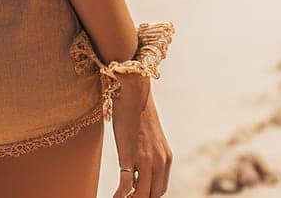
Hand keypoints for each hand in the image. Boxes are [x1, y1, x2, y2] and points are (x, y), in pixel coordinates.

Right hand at [111, 74, 170, 196]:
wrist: (134, 93)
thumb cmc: (137, 112)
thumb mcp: (150, 138)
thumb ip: (149, 154)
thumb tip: (137, 168)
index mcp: (166, 158)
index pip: (160, 190)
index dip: (148, 196)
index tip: (136, 196)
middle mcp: (160, 162)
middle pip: (153, 195)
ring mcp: (146, 161)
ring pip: (142, 195)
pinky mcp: (130, 156)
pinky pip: (126, 186)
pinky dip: (120, 195)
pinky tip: (114, 197)